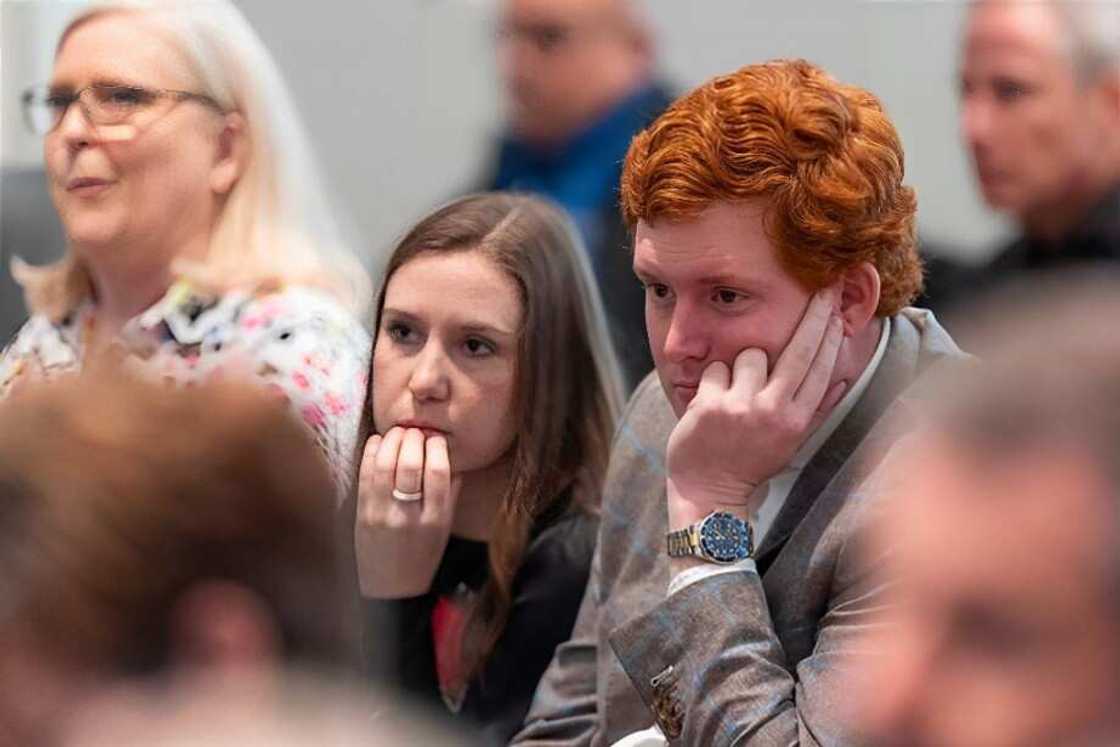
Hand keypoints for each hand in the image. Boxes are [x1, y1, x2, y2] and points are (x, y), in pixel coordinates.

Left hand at [354, 427, 460, 597]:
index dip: (437, 447)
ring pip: (385, 465)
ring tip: (398, 431)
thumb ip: (449, 495)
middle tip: (416, 430)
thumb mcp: (444, 529)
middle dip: (414, 439)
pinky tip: (378, 441)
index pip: (438, 472)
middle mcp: (408, 516)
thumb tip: (450, 460)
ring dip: (392, 440)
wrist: (390, 589)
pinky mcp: (362, 514)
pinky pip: (365, 475)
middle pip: (410, 465)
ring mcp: (382, 514)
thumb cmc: (422, 556)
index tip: (436, 438)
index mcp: (435, 520)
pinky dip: (372, 452)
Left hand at [666, 289, 846, 529]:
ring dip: (740, 367)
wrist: (709, 492)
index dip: (830, 332)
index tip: (837, 305)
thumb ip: (816, 408)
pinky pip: (715, 368)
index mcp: (796, 420)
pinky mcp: (710, 406)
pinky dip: (711, 381)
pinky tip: (710, 404)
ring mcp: (741, 408)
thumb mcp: (790, 440)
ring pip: (749, 353)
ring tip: (734, 394)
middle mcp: (773, 412)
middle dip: (815, 313)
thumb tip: (844, 377)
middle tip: (824, 286)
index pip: (821, 367)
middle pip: (800, 350)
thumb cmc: (751, 461)